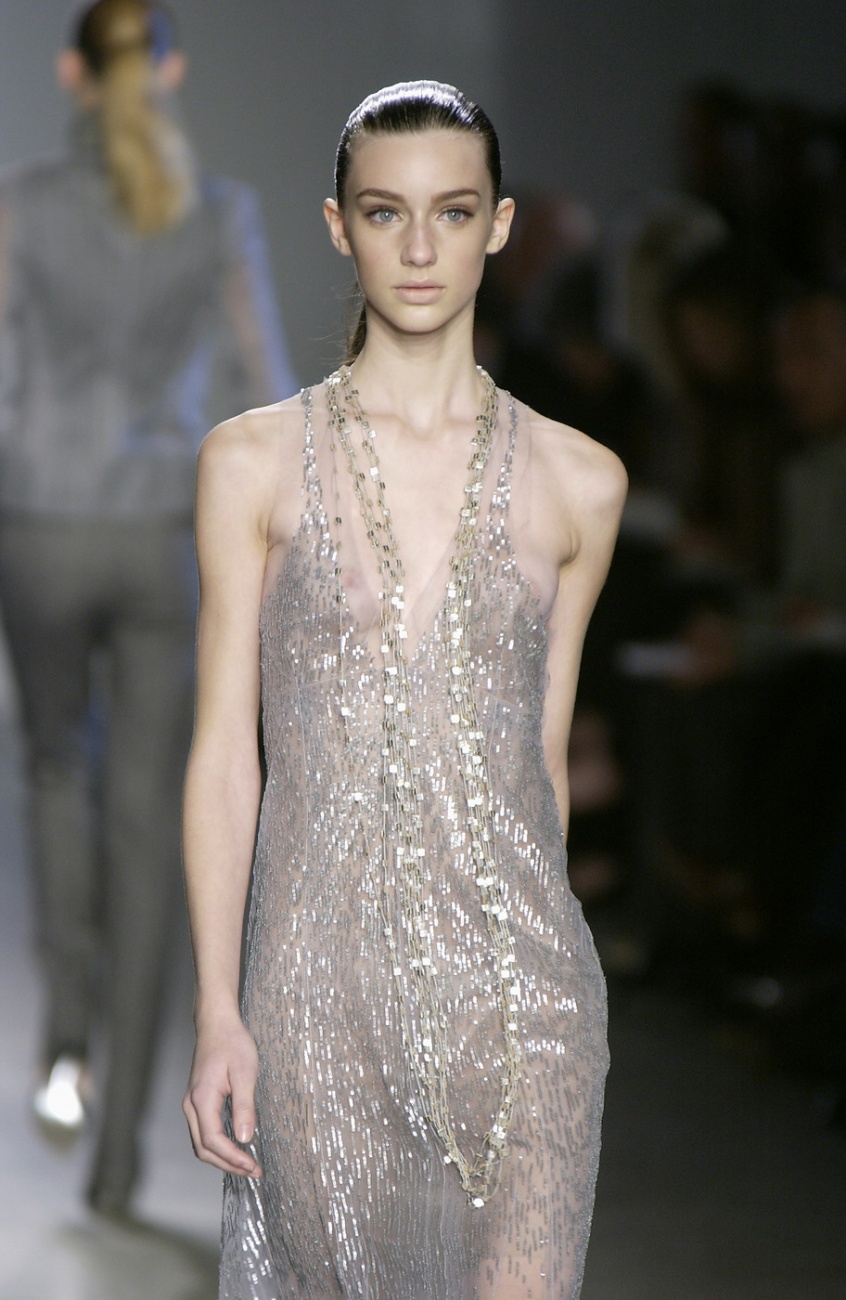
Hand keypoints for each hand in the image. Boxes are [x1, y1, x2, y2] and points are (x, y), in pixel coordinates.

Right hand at [183, 1015, 261, 1177]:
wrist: (216, 1023)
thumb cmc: (232, 1043)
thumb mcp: (245, 1072)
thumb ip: (244, 1106)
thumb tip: (246, 1139)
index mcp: (202, 1099)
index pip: (213, 1141)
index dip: (233, 1158)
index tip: (253, 1166)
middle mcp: (191, 1105)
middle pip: (203, 1148)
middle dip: (228, 1164)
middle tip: (253, 1171)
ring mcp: (191, 1103)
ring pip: (200, 1143)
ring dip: (222, 1157)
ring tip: (246, 1164)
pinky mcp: (197, 1101)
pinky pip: (203, 1131)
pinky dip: (217, 1145)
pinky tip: (235, 1146)